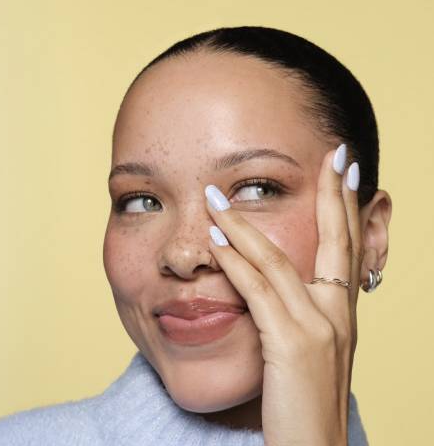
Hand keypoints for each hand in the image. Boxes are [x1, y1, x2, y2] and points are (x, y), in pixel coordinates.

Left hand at [205, 143, 360, 445]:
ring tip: (218, 196)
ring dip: (244, 223)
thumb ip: (295, 322)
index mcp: (343, 317)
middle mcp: (339, 317)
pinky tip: (215, 240)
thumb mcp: (306, 358)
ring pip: (279, 261)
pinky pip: (258, 292)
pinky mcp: (292, 346)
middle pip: (334, 242)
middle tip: (331, 152)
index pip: (345, 251)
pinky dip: (235, 262)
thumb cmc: (302, 410)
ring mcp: (319, 329)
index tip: (343, 169)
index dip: (346, 208)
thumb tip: (272, 296)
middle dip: (331, 193)